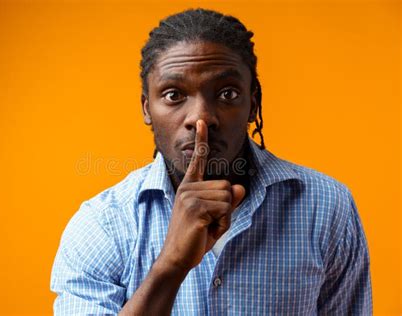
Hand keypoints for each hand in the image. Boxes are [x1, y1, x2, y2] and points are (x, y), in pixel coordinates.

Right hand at [158, 120, 244, 271]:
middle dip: (226, 208)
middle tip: (208, 222)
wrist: (177, 257)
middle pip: (227, 186)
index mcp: (189, 187)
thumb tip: (239, 187)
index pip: (197, 160)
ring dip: (225, 217)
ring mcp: (190, 197)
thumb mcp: (214, 216)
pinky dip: (223, 224)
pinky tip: (207, 231)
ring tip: (207, 227)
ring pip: (228, 198)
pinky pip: (225, 210)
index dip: (201, 140)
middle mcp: (188, 188)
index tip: (202, 123)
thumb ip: (227, 201)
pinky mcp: (195, 208)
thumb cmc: (195, 236)